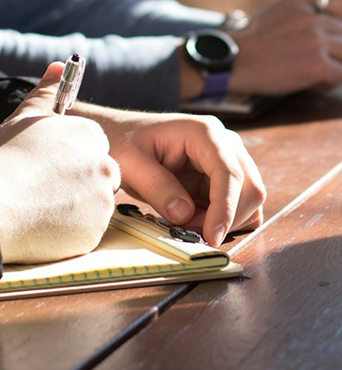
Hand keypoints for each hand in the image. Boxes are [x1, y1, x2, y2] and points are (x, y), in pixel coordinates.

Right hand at [0, 62, 120, 263]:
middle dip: (76, 182)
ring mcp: (101, 202)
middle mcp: (104, 166)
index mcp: (89, 135)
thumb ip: (46, 92)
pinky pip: (85, 231)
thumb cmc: (3, 158)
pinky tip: (41, 224)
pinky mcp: (94, 234)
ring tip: (37, 206)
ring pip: (93, 204)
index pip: (92, 146)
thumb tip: (59, 65)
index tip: (47, 166)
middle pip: (98, 175)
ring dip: (73, 207)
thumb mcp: (24, 117)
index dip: (68, 157)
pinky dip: (69, 231)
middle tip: (41, 188)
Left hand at [72, 105, 264, 247]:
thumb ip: (157, 187)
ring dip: (224, 221)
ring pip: (248, 200)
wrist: (120, 136)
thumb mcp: (131, 163)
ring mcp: (227, 159)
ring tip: (185, 222)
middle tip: (188, 231)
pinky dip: (223, 220)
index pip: (229, 173)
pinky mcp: (223, 177)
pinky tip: (195, 220)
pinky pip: (239, 206)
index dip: (224, 208)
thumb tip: (185, 214)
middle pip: (249, 188)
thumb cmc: (124, 142)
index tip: (211, 237)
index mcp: (204, 132)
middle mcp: (224, 143)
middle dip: (225, 218)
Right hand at [231, 0, 341, 94]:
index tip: (333, 34)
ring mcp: (317, 40)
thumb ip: (302, 11)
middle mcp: (313, 17)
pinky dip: (328, 83)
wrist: (232, 61)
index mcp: (302, 1)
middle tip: (313, 60)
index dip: (340, 19)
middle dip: (334, 49)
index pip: (340, 1)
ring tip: (314, 74)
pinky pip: (340, 75)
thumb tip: (325, 19)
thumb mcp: (276, 12)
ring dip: (334, 65)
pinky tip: (312, 84)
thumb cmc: (251, 42)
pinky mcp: (317, 64)